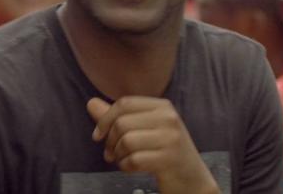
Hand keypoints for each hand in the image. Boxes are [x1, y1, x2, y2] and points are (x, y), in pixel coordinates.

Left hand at [87, 97, 218, 193]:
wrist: (192, 179)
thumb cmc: (164, 152)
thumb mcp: (144, 130)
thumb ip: (117, 117)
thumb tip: (90, 103)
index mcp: (162, 106)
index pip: (124, 103)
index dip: (105, 119)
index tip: (98, 136)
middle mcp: (169, 118)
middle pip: (122, 123)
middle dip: (110, 141)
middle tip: (110, 154)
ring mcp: (171, 138)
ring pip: (126, 141)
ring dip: (118, 155)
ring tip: (122, 160)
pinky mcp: (169, 159)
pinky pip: (134, 160)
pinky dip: (126, 166)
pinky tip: (131, 168)